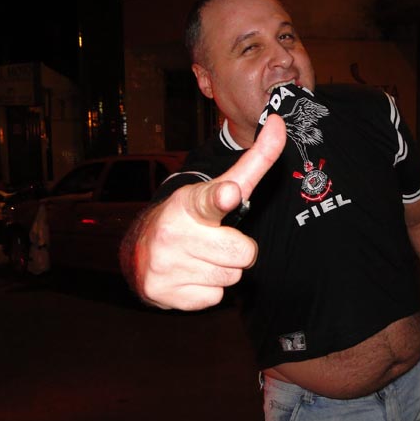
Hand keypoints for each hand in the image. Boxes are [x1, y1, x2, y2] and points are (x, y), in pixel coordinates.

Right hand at [135, 115, 286, 310]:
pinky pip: (214, 298)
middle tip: (214, 242)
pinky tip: (189, 275)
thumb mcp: (217, 187)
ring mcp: (165, 264)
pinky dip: (207, 290)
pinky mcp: (162, 293)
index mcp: (190, 203)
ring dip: (222, 270)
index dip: (222, 197)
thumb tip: (278, 121)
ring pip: (231, 278)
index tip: (227, 195)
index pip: (210, 199)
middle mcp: (173, 231)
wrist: (142, 251)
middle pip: (244, 254)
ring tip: (199, 257)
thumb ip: (253, 162)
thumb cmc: (191, 217)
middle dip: (237, 251)